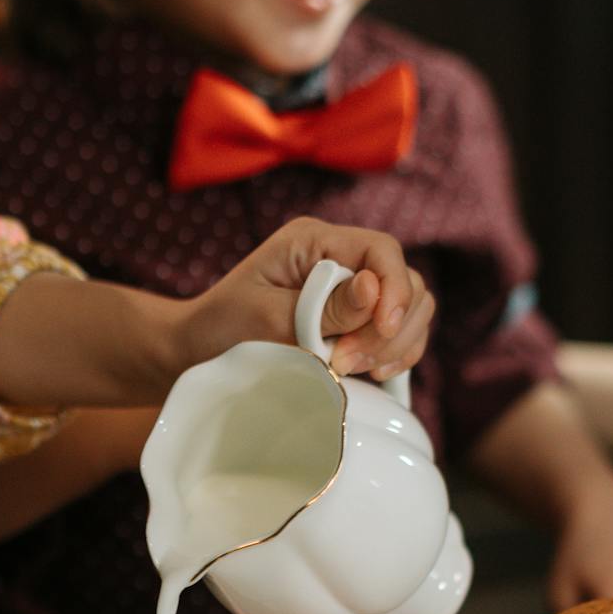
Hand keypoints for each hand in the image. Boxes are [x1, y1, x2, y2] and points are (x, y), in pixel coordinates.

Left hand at [178, 217, 433, 380]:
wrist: (200, 349)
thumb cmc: (223, 328)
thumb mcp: (265, 317)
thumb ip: (322, 307)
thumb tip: (374, 290)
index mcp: (314, 240)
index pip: (381, 250)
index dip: (394, 290)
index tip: (384, 330)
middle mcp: (339, 256)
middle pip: (406, 280)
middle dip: (391, 327)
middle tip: (350, 362)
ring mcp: (352, 287)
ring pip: (412, 308)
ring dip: (396, 344)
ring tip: (355, 369)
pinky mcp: (357, 318)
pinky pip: (400, 332)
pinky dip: (396, 354)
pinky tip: (371, 373)